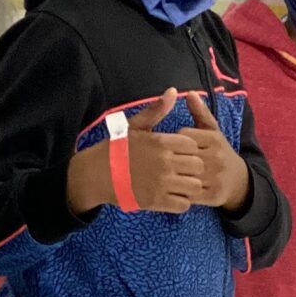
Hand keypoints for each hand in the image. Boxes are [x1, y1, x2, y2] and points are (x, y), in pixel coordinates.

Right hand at [65, 90, 239, 215]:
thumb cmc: (117, 148)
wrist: (97, 174)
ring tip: (180, 184)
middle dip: (193, 168)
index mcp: (161, 142)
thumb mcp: (136, 125)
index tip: (180, 154)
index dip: (189, 150)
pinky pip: (183, 205)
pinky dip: (181, 201)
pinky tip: (173, 196)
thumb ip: (157, 110)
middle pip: (198, 166)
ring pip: (194, 186)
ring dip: (190, 186)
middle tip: (183, 170)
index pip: (193, 145)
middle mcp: (164, 162)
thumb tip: (174, 91)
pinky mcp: (156, 201)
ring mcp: (161, 183)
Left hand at [174, 92, 250, 212]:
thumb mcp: (212, 131)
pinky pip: (189, 194)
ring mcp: (216, 177)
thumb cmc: (217, 152)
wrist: (237, 180)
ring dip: (172, 176)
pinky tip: (173, 188)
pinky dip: (179, 191)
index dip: (174, 141)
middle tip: (163, 162)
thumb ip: (200, 112)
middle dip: (171, 159)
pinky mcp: (213, 195)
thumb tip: (189, 93)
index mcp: (214, 139)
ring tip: (165, 175)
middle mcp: (217, 157)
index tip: (172, 145)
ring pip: (185, 176)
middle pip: (183, 156)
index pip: (183, 136)